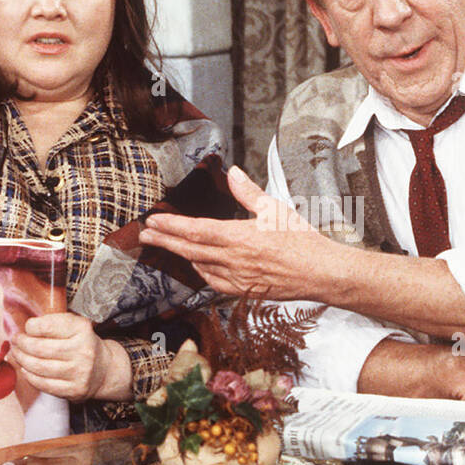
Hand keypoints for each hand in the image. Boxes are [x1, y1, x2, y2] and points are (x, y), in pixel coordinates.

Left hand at [10, 312, 130, 401]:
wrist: (104, 369)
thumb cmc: (82, 344)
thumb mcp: (74, 326)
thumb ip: (52, 323)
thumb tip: (22, 328)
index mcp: (82, 329)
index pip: (47, 326)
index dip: (31, 327)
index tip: (27, 327)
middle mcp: (83, 350)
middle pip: (39, 348)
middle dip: (21, 344)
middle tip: (15, 341)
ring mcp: (79, 372)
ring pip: (38, 367)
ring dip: (21, 360)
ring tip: (17, 354)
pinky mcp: (74, 389)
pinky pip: (43, 384)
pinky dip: (29, 376)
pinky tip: (26, 369)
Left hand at [139, 165, 342, 299]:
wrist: (320, 273)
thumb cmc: (302, 241)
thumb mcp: (275, 209)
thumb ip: (249, 193)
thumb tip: (233, 174)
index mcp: (239, 237)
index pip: (195, 231)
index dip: (171, 226)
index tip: (153, 221)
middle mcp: (233, 260)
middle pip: (189, 250)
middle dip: (165, 241)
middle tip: (144, 234)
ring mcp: (237, 278)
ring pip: (199, 266)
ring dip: (180, 255)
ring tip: (164, 245)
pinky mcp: (244, 290)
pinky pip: (214, 282)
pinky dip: (201, 271)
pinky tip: (196, 265)